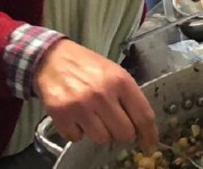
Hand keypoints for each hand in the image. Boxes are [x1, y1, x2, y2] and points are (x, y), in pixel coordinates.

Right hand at [34, 40, 158, 151]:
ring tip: (93, 117)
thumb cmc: (88, 67)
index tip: (150, 143)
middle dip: (122, 133)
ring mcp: (81, 105)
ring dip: (99, 133)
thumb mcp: (115, 73)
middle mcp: (102, 94)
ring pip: (102, 139)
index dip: (149, 134)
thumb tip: (142, 125)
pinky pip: (76, 138)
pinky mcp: (61, 114)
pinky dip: (77, 132)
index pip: (143, 115)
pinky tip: (76, 118)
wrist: (53, 58)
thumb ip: (129, 96)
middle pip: (124, 133)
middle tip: (115, 125)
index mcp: (121, 81)